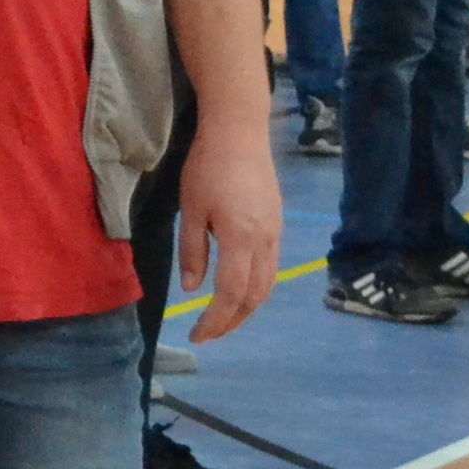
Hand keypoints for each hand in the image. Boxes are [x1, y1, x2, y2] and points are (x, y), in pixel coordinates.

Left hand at [173, 114, 284, 344]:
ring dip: (245, 308)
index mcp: (241, 239)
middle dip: (231, 321)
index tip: (197, 335)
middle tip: (207, 334)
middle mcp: (266, 242)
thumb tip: (193, 290)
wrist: (240, 132)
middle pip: (254, 296)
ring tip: (222, 319)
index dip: (215, 320)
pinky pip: (270, 268)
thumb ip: (193, 251)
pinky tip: (237, 290)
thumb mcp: (191, 209)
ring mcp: (276, 233)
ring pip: (267, 285)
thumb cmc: (207, 167)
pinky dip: (255, 289)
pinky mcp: (277, 224)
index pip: (231, 294)